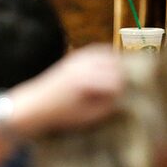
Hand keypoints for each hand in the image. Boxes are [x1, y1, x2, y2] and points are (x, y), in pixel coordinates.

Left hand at [8, 45, 123, 137]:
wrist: (36, 103)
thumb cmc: (62, 114)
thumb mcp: (88, 116)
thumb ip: (108, 105)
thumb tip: (126, 95)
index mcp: (87, 83)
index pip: (118, 82)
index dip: (126, 91)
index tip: (129, 98)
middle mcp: (83, 67)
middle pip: (116, 65)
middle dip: (125, 76)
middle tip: (131, 87)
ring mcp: (78, 59)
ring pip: (108, 55)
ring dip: (119, 64)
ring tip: (127, 75)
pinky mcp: (75, 57)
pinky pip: (97, 50)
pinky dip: (108, 54)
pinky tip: (116, 61)